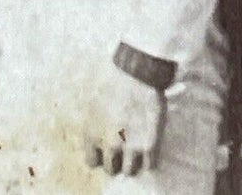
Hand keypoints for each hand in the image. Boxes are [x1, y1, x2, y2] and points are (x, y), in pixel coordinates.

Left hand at [85, 62, 166, 178]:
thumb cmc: (112, 77)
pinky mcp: (149, 145)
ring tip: (138, 147)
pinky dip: (150, 158)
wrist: (136, 69)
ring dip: (134, 161)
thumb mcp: (92, 98)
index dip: (101, 156)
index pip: (92, 162)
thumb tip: (96, 136)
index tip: (108, 148)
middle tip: (125, 147)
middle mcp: (108, 143)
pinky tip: (149, 143)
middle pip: (111, 169)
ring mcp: (129, 146)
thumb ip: (93, 122)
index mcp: (91, 132)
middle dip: (117, 159)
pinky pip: (150, 165)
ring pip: (130, 171)